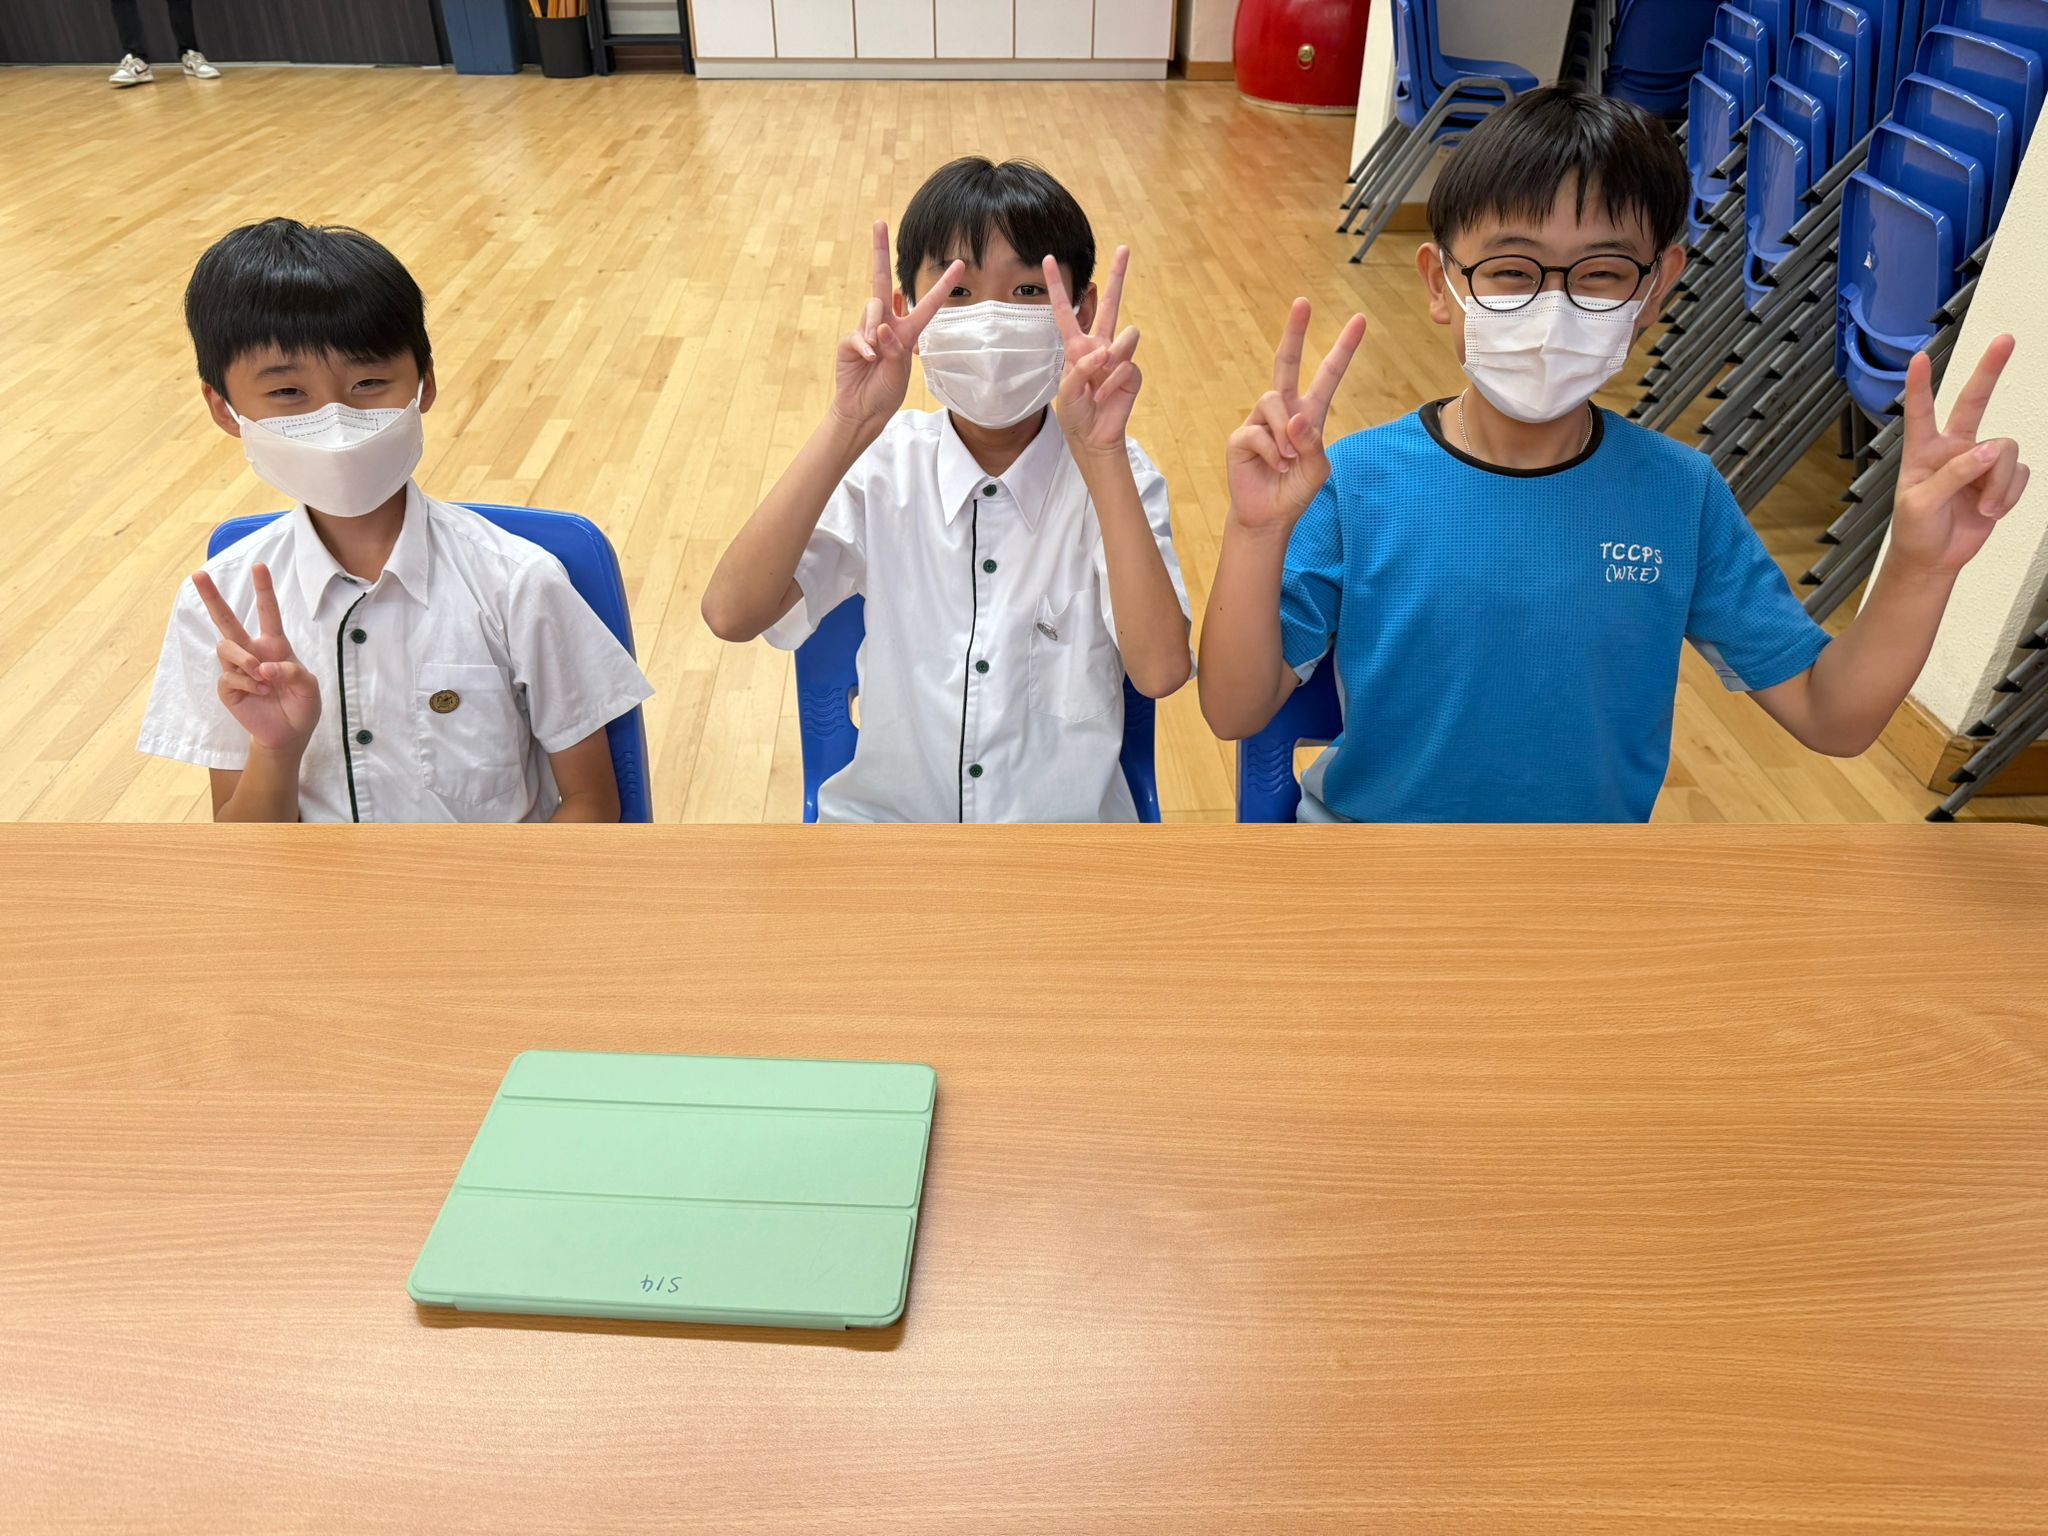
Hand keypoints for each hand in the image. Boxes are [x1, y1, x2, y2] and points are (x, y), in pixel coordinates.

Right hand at [192, 563, 320, 754]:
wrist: (289, 735)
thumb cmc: (301, 706)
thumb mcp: (309, 687)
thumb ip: (292, 671)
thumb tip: (263, 667)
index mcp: (275, 646)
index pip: (268, 613)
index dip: (263, 590)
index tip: (259, 566)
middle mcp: (253, 653)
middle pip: (227, 620)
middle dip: (213, 597)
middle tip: (199, 574)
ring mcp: (237, 669)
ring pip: (226, 647)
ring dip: (245, 659)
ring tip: (263, 677)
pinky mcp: (228, 687)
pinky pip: (229, 675)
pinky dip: (247, 682)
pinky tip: (260, 691)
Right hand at [830, 220, 961, 440]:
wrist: (863, 409)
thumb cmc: (886, 391)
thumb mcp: (899, 370)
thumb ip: (893, 346)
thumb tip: (879, 326)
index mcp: (908, 331)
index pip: (927, 303)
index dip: (944, 284)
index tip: (961, 264)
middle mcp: (887, 324)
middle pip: (882, 281)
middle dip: (880, 252)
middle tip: (878, 222)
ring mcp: (866, 329)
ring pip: (873, 309)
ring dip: (876, 330)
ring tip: (877, 354)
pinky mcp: (850, 339)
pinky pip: (859, 333)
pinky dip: (865, 346)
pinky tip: (868, 359)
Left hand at [1048, 247, 1141, 455]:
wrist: (1093, 437)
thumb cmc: (1075, 413)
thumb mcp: (1066, 390)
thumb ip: (1081, 367)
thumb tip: (1106, 352)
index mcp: (1076, 346)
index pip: (1066, 310)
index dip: (1056, 286)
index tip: (1047, 259)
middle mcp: (1099, 346)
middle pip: (1110, 304)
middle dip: (1118, 276)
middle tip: (1123, 248)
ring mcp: (1118, 358)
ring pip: (1126, 336)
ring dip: (1113, 357)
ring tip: (1100, 382)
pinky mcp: (1133, 373)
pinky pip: (1127, 366)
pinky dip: (1114, 382)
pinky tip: (1106, 396)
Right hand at [1227, 299, 1367, 534]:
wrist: (1269, 516)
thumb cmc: (1295, 491)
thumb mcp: (1318, 469)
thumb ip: (1312, 443)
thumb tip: (1294, 419)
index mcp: (1309, 414)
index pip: (1328, 375)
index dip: (1343, 348)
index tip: (1359, 320)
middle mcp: (1283, 411)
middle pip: (1285, 363)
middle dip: (1294, 332)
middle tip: (1303, 302)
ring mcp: (1259, 422)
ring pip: (1273, 401)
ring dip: (1286, 432)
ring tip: (1290, 461)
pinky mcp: (1240, 437)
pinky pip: (1257, 431)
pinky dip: (1273, 452)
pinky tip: (1276, 466)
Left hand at [1890, 336, 2027, 576]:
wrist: (1933, 559)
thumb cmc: (1915, 531)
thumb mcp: (1921, 505)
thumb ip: (1953, 475)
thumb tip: (1990, 450)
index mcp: (1923, 451)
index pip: (1920, 412)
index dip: (1919, 385)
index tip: (1918, 358)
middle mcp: (1953, 449)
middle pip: (1974, 402)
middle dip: (1990, 370)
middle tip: (2005, 339)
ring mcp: (1979, 462)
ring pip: (2006, 451)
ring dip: (1999, 483)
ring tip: (1983, 507)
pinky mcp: (2000, 479)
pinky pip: (2018, 474)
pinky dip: (2009, 494)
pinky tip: (1991, 511)